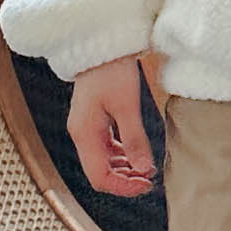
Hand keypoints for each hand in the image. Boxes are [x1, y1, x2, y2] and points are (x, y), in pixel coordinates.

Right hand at [66, 52, 162, 197]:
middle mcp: (81, 135)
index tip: (147, 184)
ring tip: (146, 168)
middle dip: (124, 181)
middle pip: (99, 174)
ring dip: (123, 170)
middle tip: (150, 179)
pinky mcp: (93, 122)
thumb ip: (134, 139)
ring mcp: (86, 128)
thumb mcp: (127, 105)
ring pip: (102, 163)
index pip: (100, 177)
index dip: (123, 187)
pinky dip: (120, 156)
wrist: (101, 43)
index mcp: (84, 133)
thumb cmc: (112, 70)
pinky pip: (104, 149)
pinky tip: (136, 154)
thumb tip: (144, 170)